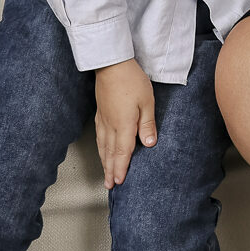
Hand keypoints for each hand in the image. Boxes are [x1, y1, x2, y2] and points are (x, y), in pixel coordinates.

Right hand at [94, 58, 155, 188]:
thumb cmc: (131, 80)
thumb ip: (147, 124)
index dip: (121, 168)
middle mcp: (110, 125)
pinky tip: (102, 150)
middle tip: (109, 186)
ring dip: (104, 162)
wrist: (111, 64)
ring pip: (103, 146)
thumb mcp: (147, 101)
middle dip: (110, 170)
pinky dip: (101, 149)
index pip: (122, 152)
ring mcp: (103, 120)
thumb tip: (149, 144)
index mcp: (123, 125)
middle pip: (110, 153)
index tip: (119, 182)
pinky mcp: (100, 113)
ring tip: (105, 173)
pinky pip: (100, 137)